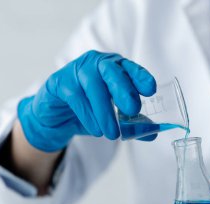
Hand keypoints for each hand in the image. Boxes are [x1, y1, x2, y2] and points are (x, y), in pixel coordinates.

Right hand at [18, 50, 155, 151]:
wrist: (57, 116)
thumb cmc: (90, 110)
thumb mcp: (113, 117)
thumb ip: (132, 124)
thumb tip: (152, 134)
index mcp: (114, 68)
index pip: (130, 68)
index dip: (141, 76)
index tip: (150, 89)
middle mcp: (97, 64)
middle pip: (112, 71)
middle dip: (124, 90)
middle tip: (133, 109)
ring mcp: (77, 70)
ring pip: (93, 87)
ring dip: (105, 112)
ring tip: (113, 134)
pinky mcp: (59, 81)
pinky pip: (75, 96)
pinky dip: (87, 115)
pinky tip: (95, 129)